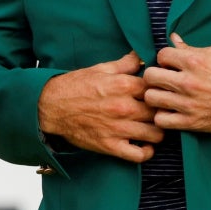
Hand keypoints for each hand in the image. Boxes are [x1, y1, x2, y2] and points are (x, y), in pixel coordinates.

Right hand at [36, 51, 161, 162]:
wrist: (49, 107)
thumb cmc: (75, 86)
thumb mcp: (100, 69)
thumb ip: (125, 64)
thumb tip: (144, 54)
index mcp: (123, 85)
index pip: (157, 89)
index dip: (161, 92)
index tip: (159, 95)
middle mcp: (124, 107)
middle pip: (159, 112)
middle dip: (161, 113)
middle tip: (159, 113)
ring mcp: (118, 129)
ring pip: (156, 134)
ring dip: (157, 132)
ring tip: (152, 128)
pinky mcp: (110, 146)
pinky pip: (139, 155)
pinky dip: (146, 152)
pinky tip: (144, 145)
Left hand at [141, 35, 210, 132]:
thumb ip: (193, 48)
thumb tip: (173, 39)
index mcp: (195, 61)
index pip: (161, 55)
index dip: (165, 59)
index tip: (171, 65)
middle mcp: (189, 82)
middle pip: (149, 76)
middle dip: (155, 76)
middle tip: (164, 80)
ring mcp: (189, 103)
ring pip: (151, 98)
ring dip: (156, 96)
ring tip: (166, 97)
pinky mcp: (192, 122)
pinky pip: (161, 120)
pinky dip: (163, 117)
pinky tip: (171, 112)